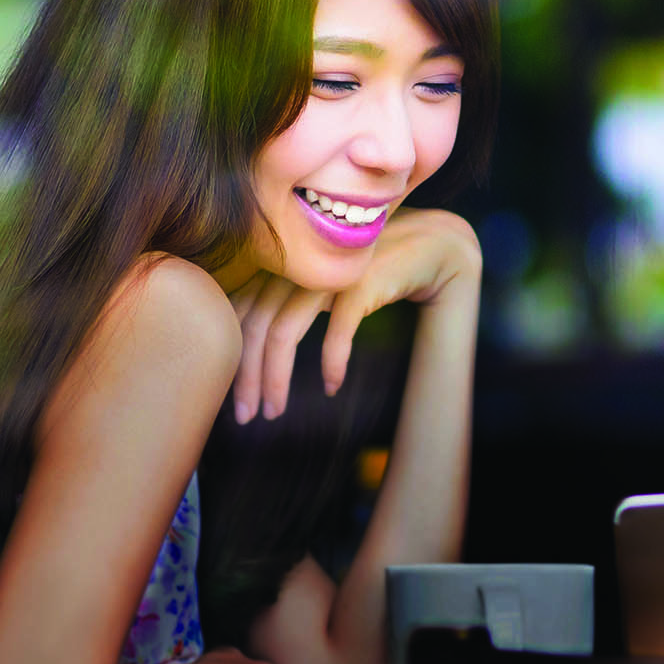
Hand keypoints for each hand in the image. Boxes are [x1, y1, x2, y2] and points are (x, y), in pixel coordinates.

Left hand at [227, 209, 480, 423]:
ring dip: (276, 378)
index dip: (232, 356)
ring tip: (276, 410)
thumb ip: (290, 302)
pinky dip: (330, 363)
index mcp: (282, 264)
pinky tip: (331, 386)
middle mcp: (297, 265)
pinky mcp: (360, 280)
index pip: (239, 313)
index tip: (233, 395)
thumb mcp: (323, 286)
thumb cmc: (371, 271)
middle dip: (247, 377)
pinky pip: (335, 331)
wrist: (431, 246)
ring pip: (283, 332)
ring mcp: (327, 271)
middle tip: (248, 417)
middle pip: (254, 327)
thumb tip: (253, 348)